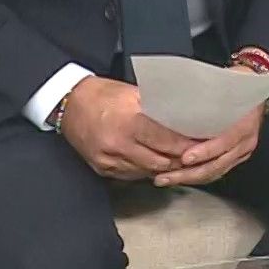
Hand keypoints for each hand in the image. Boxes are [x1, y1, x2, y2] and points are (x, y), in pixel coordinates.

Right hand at [57, 76, 193, 180]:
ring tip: (179, 160)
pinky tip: (156, 163)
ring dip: (164, 167)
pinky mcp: (102, 169)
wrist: (69, 104)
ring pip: (147, 172)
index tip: (200, 145)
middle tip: (195, 156)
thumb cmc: (101, 95)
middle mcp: (117, 144)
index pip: (164, 141)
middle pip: (159, 161)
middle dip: (179, 160)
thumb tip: (184, 114)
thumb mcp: (132, 93)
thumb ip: (157, 107)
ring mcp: (108, 160)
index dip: (185, 146)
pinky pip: (132, 175)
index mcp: (127, 121)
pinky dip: (146, 170)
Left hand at [154, 64, 265, 187]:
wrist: (256, 87)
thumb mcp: (226, 86)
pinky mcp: (237, 157)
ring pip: (215, 172)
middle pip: (217, 164)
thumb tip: (177, 101)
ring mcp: (242, 151)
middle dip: (189, 174)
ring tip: (166, 179)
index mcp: (244, 123)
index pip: (224, 142)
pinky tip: (181, 176)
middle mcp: (245, 141)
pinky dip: (198, 176)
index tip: (185, 158)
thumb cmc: (238, 84)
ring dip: (189, 178)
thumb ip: (207, 98)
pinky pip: (217, 171)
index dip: (204, 152)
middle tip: (165, 177)